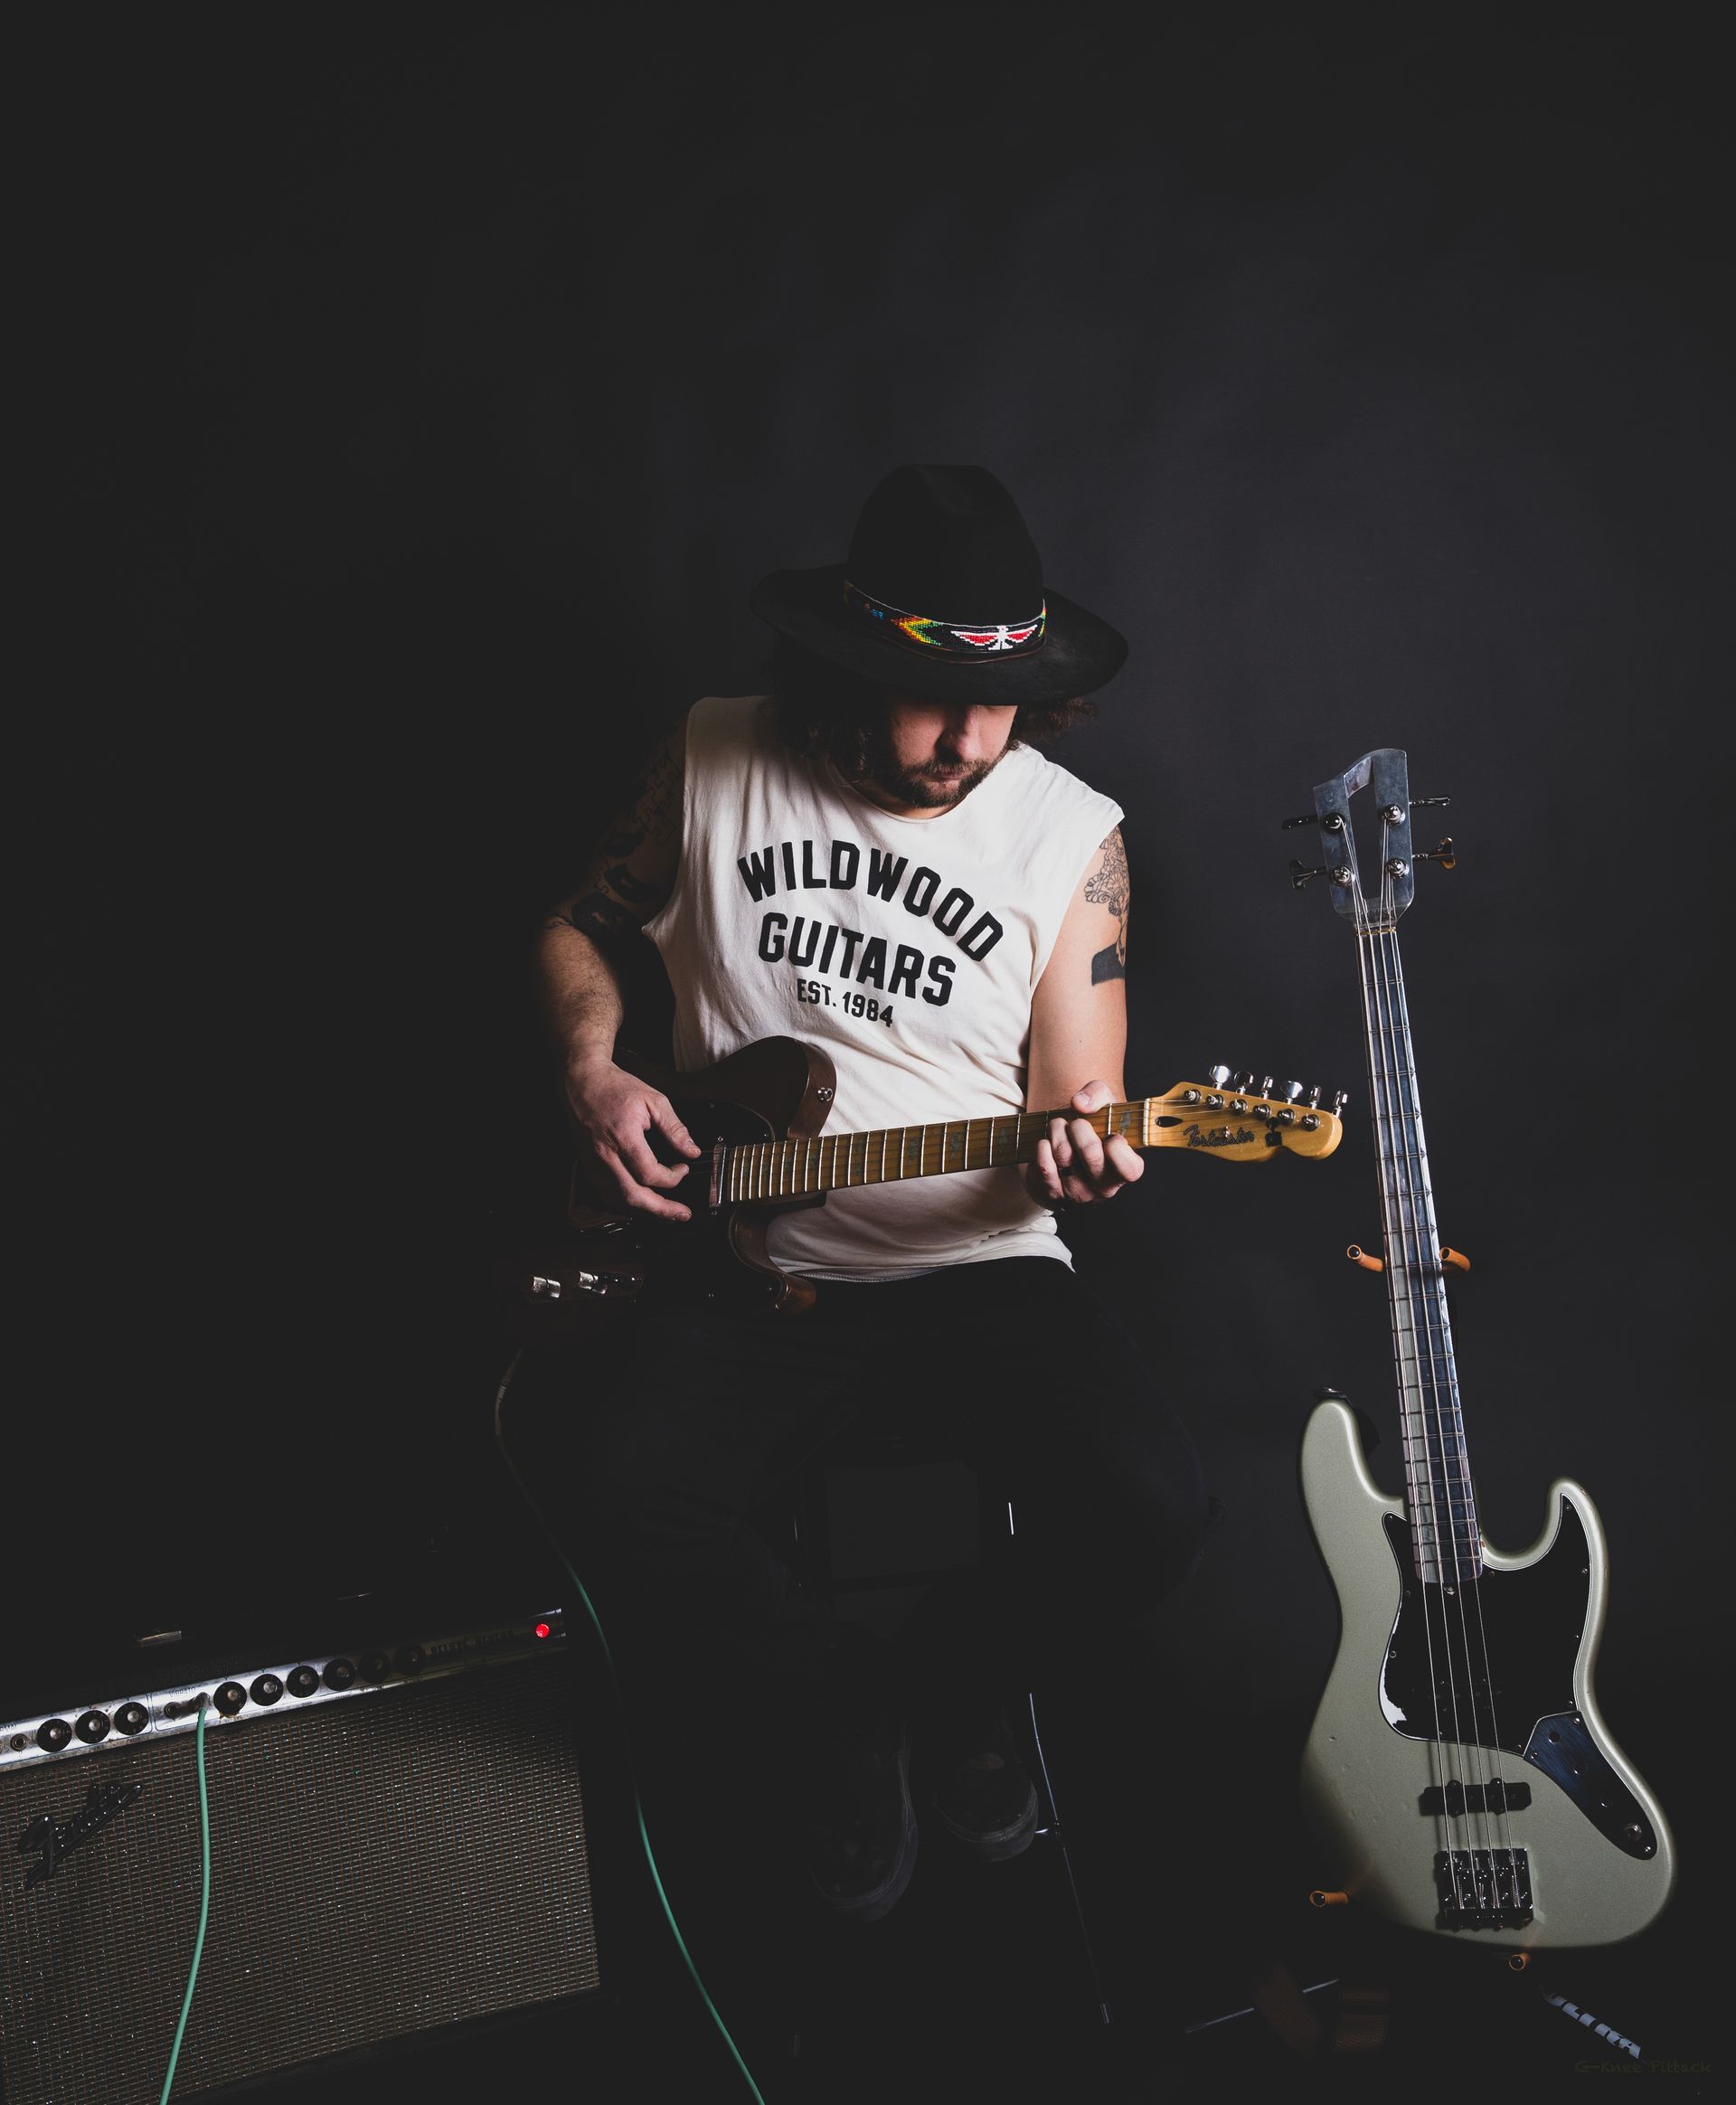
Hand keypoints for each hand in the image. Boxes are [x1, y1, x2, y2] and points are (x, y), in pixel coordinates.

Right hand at [565, 1056, 702, 1221]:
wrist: (582, 1083)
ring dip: (643, 1211)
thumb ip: (674, 1128)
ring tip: (665, 1213)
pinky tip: (641, 1204)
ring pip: (617, 1201)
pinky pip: (607, 1194)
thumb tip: (691, 1151)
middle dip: (660, 1210)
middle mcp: (605, 1155)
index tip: (683, 1169)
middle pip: (632, 1196)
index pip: (649, 1174)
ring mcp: (594, 1164)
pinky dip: (626, 1204)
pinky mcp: (588, 1166)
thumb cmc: (615, 1088)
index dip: (672, 1178)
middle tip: (681, 1214)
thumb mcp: (653, 1100)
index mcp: (623, 1138)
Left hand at [1028, 1080, 1143, 1207]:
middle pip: (1091, 1155)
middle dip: (1079, 1128)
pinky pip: (1045, 1168)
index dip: (1118, 1149)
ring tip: (1058, 1126)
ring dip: (1057, 1132)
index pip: (1130, 1169)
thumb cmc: (1092, 1128)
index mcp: (1126, 1168)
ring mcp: (1079, 1195)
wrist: (1064, 1147)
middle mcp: (1105, 1187)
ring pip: (1064, 1157)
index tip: (1110, 1135)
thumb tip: (1080, 1103)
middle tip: (1076, 1122)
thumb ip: (1098, 1094)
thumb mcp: (1102, 1105)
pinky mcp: (1054, 1196)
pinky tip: (1046, 1143)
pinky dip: (1042, 1148)